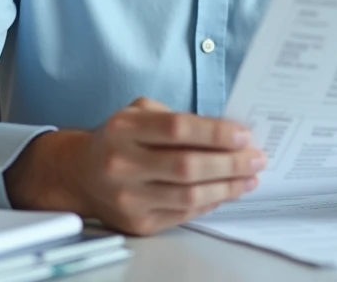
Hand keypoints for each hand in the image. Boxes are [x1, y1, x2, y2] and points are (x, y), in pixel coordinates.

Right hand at [4, 97, 264, 234]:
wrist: (79, 173)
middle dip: (230, 163)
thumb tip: (227, 132)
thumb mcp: (138, 113)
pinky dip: (210, 203)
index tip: (244, 135)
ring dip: (227, 187)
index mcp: (124, 130)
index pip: (177, 130)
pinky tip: (226, 192)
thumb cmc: (118, 138)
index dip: (215, 133)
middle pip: (187, 166)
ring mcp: (128, 198)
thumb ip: (177, 118)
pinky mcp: (137, 223)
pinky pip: (183, 214)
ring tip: (249, 177)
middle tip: (256, 158)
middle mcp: (122, 164)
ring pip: (188, 196)